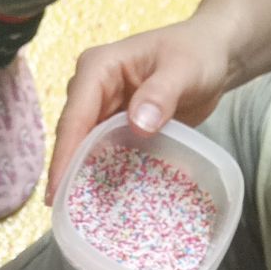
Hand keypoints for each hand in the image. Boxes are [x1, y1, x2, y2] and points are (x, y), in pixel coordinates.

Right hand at [45, 13, 240, 202]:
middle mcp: (91, 89)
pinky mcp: (114, 126)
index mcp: (98, 68)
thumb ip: (161, 94)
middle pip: (72, 137)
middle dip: (69, 173)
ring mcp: (102, 109)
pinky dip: (105, 175)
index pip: (74, 117)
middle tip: (69, 215)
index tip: (57, 193)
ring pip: (84, 149)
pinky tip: (107, 202)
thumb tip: (137, 125)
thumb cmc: (198, 53)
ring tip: (83, 216)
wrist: (213, 55)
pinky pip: (104, 154)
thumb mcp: (184, 70)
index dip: (64, 157)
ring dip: (85, 178)